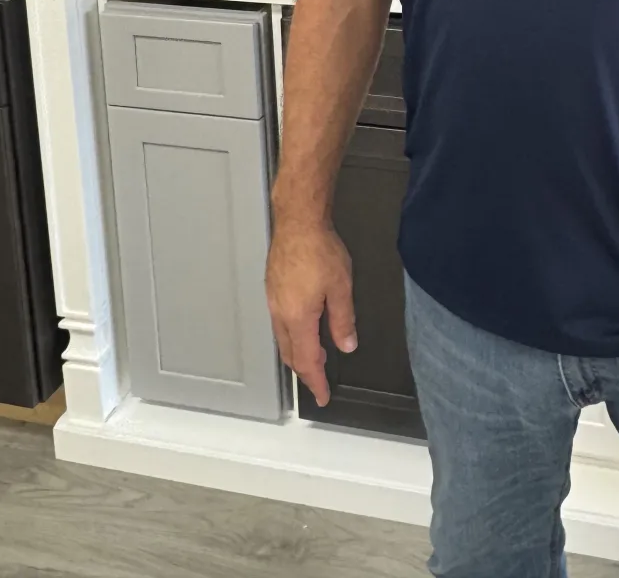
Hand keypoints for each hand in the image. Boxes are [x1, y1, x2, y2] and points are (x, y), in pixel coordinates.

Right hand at [265, 221, 356, 405]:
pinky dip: (293, 335)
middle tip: (320, 380)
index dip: (316, 382)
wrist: (298, 221)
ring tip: (317, 355)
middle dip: (305, 371)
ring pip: (284, 340)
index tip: (322, 397)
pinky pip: (280, 323)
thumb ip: (344, 319)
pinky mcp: (273, 289)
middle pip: (291, 355)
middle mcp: (281, 314)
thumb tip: (346, 344)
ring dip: (299, 353)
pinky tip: (305, 327)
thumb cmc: (319, 249)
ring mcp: (273, 301)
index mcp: (298, 318)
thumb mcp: (341, 286)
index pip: (307, 362)